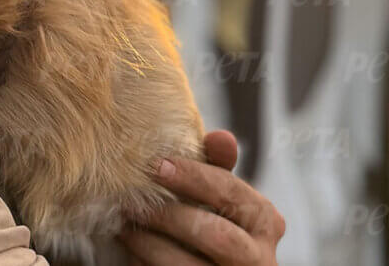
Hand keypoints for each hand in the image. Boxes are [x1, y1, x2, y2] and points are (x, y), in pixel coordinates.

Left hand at [119, 130, 284, 264]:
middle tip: (131, 202)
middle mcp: (259, 257)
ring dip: (149, 244)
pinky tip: (129, 249)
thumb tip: (221, 136)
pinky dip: (145, 262)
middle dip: (169, 216)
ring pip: (189, 265)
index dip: (193, 177)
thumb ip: (217, 167)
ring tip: (123, 226)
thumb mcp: (217, 194)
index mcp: (264, 220)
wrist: (209, 263)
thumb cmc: (210, 220)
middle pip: (216, 234)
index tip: (157, 166)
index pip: (231, 192)